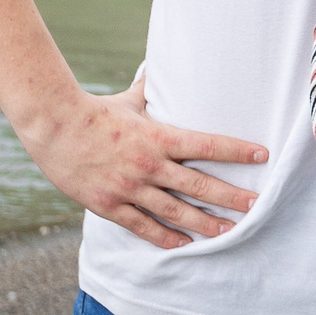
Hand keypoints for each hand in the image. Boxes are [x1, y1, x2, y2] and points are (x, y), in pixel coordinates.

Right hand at [19, 75, 264, 249]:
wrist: (53, 126)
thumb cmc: (95, 110)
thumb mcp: (131, 99)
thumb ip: (154, 90)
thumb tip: (166, 69)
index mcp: (158, 137)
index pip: (208, 145)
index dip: (237, 151)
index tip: (263, 156)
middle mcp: (149, 165)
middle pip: (199, 185)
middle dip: (231, 197)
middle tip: (258, 206)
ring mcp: (129, 187)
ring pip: (175, 211)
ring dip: (204, 223)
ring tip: (229, 232)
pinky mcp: (109, 205)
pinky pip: (142, 226)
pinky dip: (164, 237)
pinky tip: (184, 245)